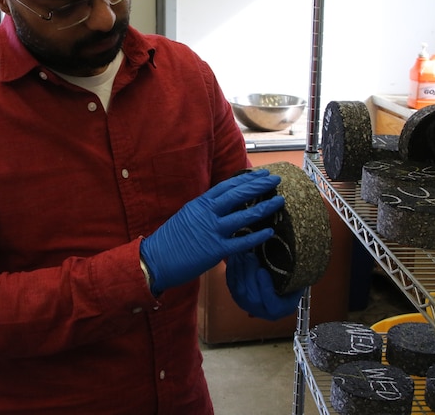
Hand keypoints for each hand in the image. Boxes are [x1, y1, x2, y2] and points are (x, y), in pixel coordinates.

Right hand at [140, 169, 283, 294]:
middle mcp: (207, 213)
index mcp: (200, 204)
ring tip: (279, 201)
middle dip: (258, 186)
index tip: (260, 174)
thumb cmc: (169, 240)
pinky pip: (241, 242)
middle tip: (275, 180)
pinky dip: (256, 237)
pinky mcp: (215, 250)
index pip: (227, 186)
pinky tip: (270, 232)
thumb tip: (222, 206)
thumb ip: (204, 210)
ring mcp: (212, 231)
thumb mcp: (186, 216)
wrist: (155, 260)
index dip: (246, 179)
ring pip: (243, 215)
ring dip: (264, 207)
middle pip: (238, 195)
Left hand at [226, 251, 302, 319]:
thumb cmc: (288, 284)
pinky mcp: (235, 295)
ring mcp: (246, 304)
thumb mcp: (296, 282)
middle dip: (250, 273)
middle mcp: (261, 310)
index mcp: (279, 309)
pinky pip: (231, 283)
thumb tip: (297, 260)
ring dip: (240, 269)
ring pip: (239, 289)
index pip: (272, 303)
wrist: (276, 287)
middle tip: (250, 255)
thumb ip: (294, 276)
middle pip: (252, 296)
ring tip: (242, 252)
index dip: (266, 287)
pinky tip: (235, 256)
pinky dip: (232, 269)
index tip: (262, 271)